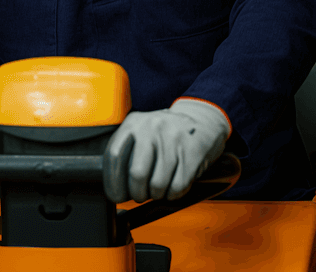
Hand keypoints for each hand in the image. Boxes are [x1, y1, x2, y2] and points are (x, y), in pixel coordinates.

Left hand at [102, 98, 229, 202]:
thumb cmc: (166, 133)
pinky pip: (178, 186)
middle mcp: (152, 128)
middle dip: (137, 193)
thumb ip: (126, 152)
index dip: (113, 181)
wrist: (202, 120)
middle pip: (137, 174)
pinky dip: (172, 194)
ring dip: (156, 194)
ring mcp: (173, 140)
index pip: (114, 155)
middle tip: (139, 195)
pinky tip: (171, 187)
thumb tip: (113, 186)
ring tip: (157, 189)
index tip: (116, 194)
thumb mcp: (141, 132)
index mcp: (134, 123)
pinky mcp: (192, 153)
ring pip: (158, 184)